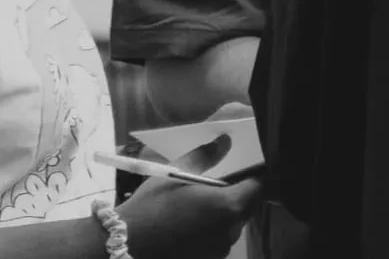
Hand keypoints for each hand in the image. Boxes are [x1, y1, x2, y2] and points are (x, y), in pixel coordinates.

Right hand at [117, 136, 263, 258]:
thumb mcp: (176, 172)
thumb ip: (205, 156)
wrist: (129, 243)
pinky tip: (192, 221)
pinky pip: (220, 238)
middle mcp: (231, 231)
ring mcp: (221, 249)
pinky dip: (213, 227)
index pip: (259, 186)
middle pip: (248, 206)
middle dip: (239, 192)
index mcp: (228, 206)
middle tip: (220, 180)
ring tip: (201, 201)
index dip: (257, 174)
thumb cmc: (153, 205)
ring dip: (225, 211)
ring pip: (234, 223)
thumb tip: (226, 142)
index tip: (247, 164)